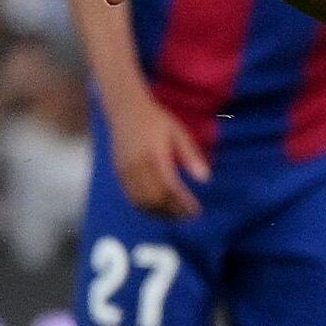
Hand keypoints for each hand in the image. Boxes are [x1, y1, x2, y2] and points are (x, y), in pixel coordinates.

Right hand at [108, 93, 208, 219]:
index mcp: (155, 155)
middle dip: (172, 212)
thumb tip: (206, 180)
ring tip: (176, 216)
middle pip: (155, 199)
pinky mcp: (119, 173)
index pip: (170, 188)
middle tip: (188, 216)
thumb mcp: (179, 133)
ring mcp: (125, 171)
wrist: (125, 109)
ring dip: (159, 214)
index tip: (196, 211)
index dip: (183, 203)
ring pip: (142, 202)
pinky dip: (146, 208)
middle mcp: (138, 166)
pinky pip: (131, 198)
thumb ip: (191, 156)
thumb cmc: (156, 120)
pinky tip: (159, 209)